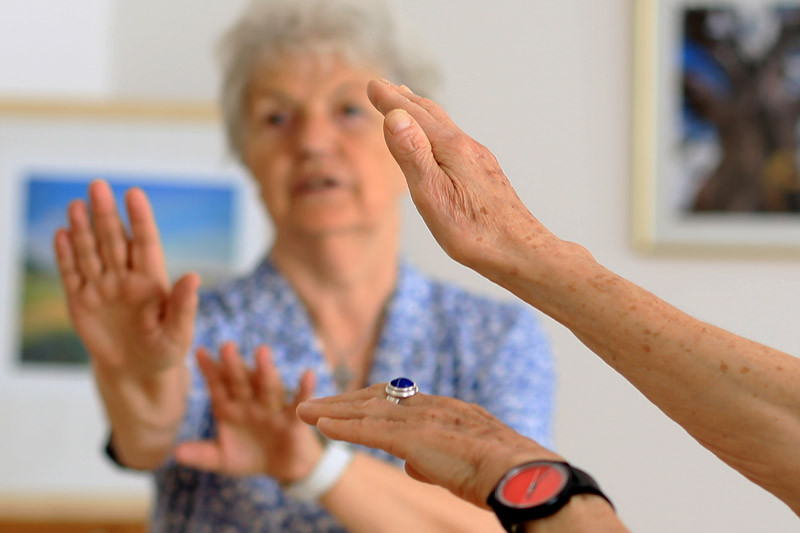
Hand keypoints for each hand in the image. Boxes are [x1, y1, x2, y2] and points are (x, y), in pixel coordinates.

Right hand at [53, 179, 198, 377]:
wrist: (137, 373)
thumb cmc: (165, 351)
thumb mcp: (178, 333)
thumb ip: (184, 306)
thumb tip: (194, 277)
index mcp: (152, 280)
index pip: (145, 242)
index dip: (139, 219)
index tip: (134, 193)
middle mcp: (125, 277)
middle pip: (114, 240)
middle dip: (105, 214)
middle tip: (97, 185)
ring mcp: (102, 287)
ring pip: (91, 252)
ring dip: (82, 229)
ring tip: (77, 204)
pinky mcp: (81, 302)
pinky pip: (72, 275)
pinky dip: (66, 256)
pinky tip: (62, 234)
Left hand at [175, 342, 321, 481]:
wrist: (283, 467)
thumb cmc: (250, 456)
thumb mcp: (223, 459)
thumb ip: (201, 455)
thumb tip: (176, 452)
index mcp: (230, 408)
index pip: (218, 387)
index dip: (210, 371)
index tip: (200, 352)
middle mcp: (250, 403)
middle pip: (241, 382)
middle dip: (234, 365)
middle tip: (226, 345)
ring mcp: (271, 409)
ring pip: (268, 387)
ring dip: (265, 371)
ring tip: (261, 352)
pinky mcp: (292, 419)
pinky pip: (299, 402)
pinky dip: (304, 389)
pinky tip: (307, 374)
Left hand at [296, 384, 562, 508]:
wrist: (520, 474)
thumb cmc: (501, 474)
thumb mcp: (463, 462)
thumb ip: (433, 459)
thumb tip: (412, 463)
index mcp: (447, 410)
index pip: (398, 400)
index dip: (368, 401)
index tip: (347, 403)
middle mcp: (431, 407)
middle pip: (376, 397)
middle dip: (341, 400)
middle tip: (313, 403)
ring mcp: (421, 420)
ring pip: (366, 409)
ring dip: (331, 410)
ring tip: (303, 410)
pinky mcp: (413, 437)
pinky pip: (368, 429)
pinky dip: (341, 426)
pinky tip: (319, 425)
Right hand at [366, 79, 556, 276]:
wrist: (521, 253)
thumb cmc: (473, 231)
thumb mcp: (432, 194)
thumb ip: (412, 154)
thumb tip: (394, 116)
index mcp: (451, 148)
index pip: (413, 116)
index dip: (389, 101)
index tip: (372, 85)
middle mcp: (468, 148)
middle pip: (432, 116)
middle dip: (405, 101)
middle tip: (386, 88)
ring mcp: (480, 161)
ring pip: (446, 128)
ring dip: (424, 114)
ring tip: (412, 107)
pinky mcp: (487, 177)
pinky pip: (457, 143)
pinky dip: (439, 133)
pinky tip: (443, 146)